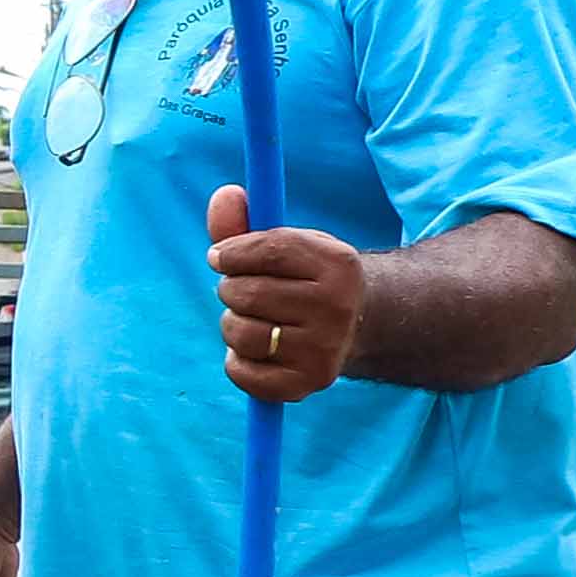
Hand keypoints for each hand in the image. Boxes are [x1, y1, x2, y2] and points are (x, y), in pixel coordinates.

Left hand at [206, 186, 365, 401]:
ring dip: (232, 325)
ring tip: (254, 320)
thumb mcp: (287, 245)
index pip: (266, 250)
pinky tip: (258, 351)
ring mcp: (324, 348)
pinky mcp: (308, 382)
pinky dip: (236, 361)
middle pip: (247, 293)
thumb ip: (246, 224)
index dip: (230, 252)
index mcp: (337, 262)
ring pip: (240, 333)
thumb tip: (224, 194)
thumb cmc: (307, 278)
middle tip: (244, 292)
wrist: (356, 326)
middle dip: (231, 289)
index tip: (219, 256)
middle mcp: (337, 306)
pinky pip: (241, 371)